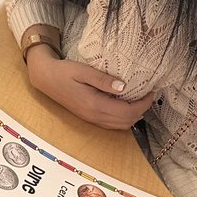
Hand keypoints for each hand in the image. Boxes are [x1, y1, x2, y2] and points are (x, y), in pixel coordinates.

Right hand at [27, 51, 154, 130]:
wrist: (45, 78)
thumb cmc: (63, 71)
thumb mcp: (83, 70)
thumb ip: (103, 79)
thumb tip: (124, 86)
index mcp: (94, 105)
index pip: (127, 111)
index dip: (143, 103)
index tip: (151, 91)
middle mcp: (94, 116)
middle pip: (127, 121)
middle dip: (142, 110)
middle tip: (149, 94)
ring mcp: (91, 118)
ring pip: (120, 125)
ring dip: (133, 115)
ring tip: (140, 99)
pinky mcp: (89, 117)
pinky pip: (112, 124)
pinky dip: (124, 117)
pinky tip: (125, 104)